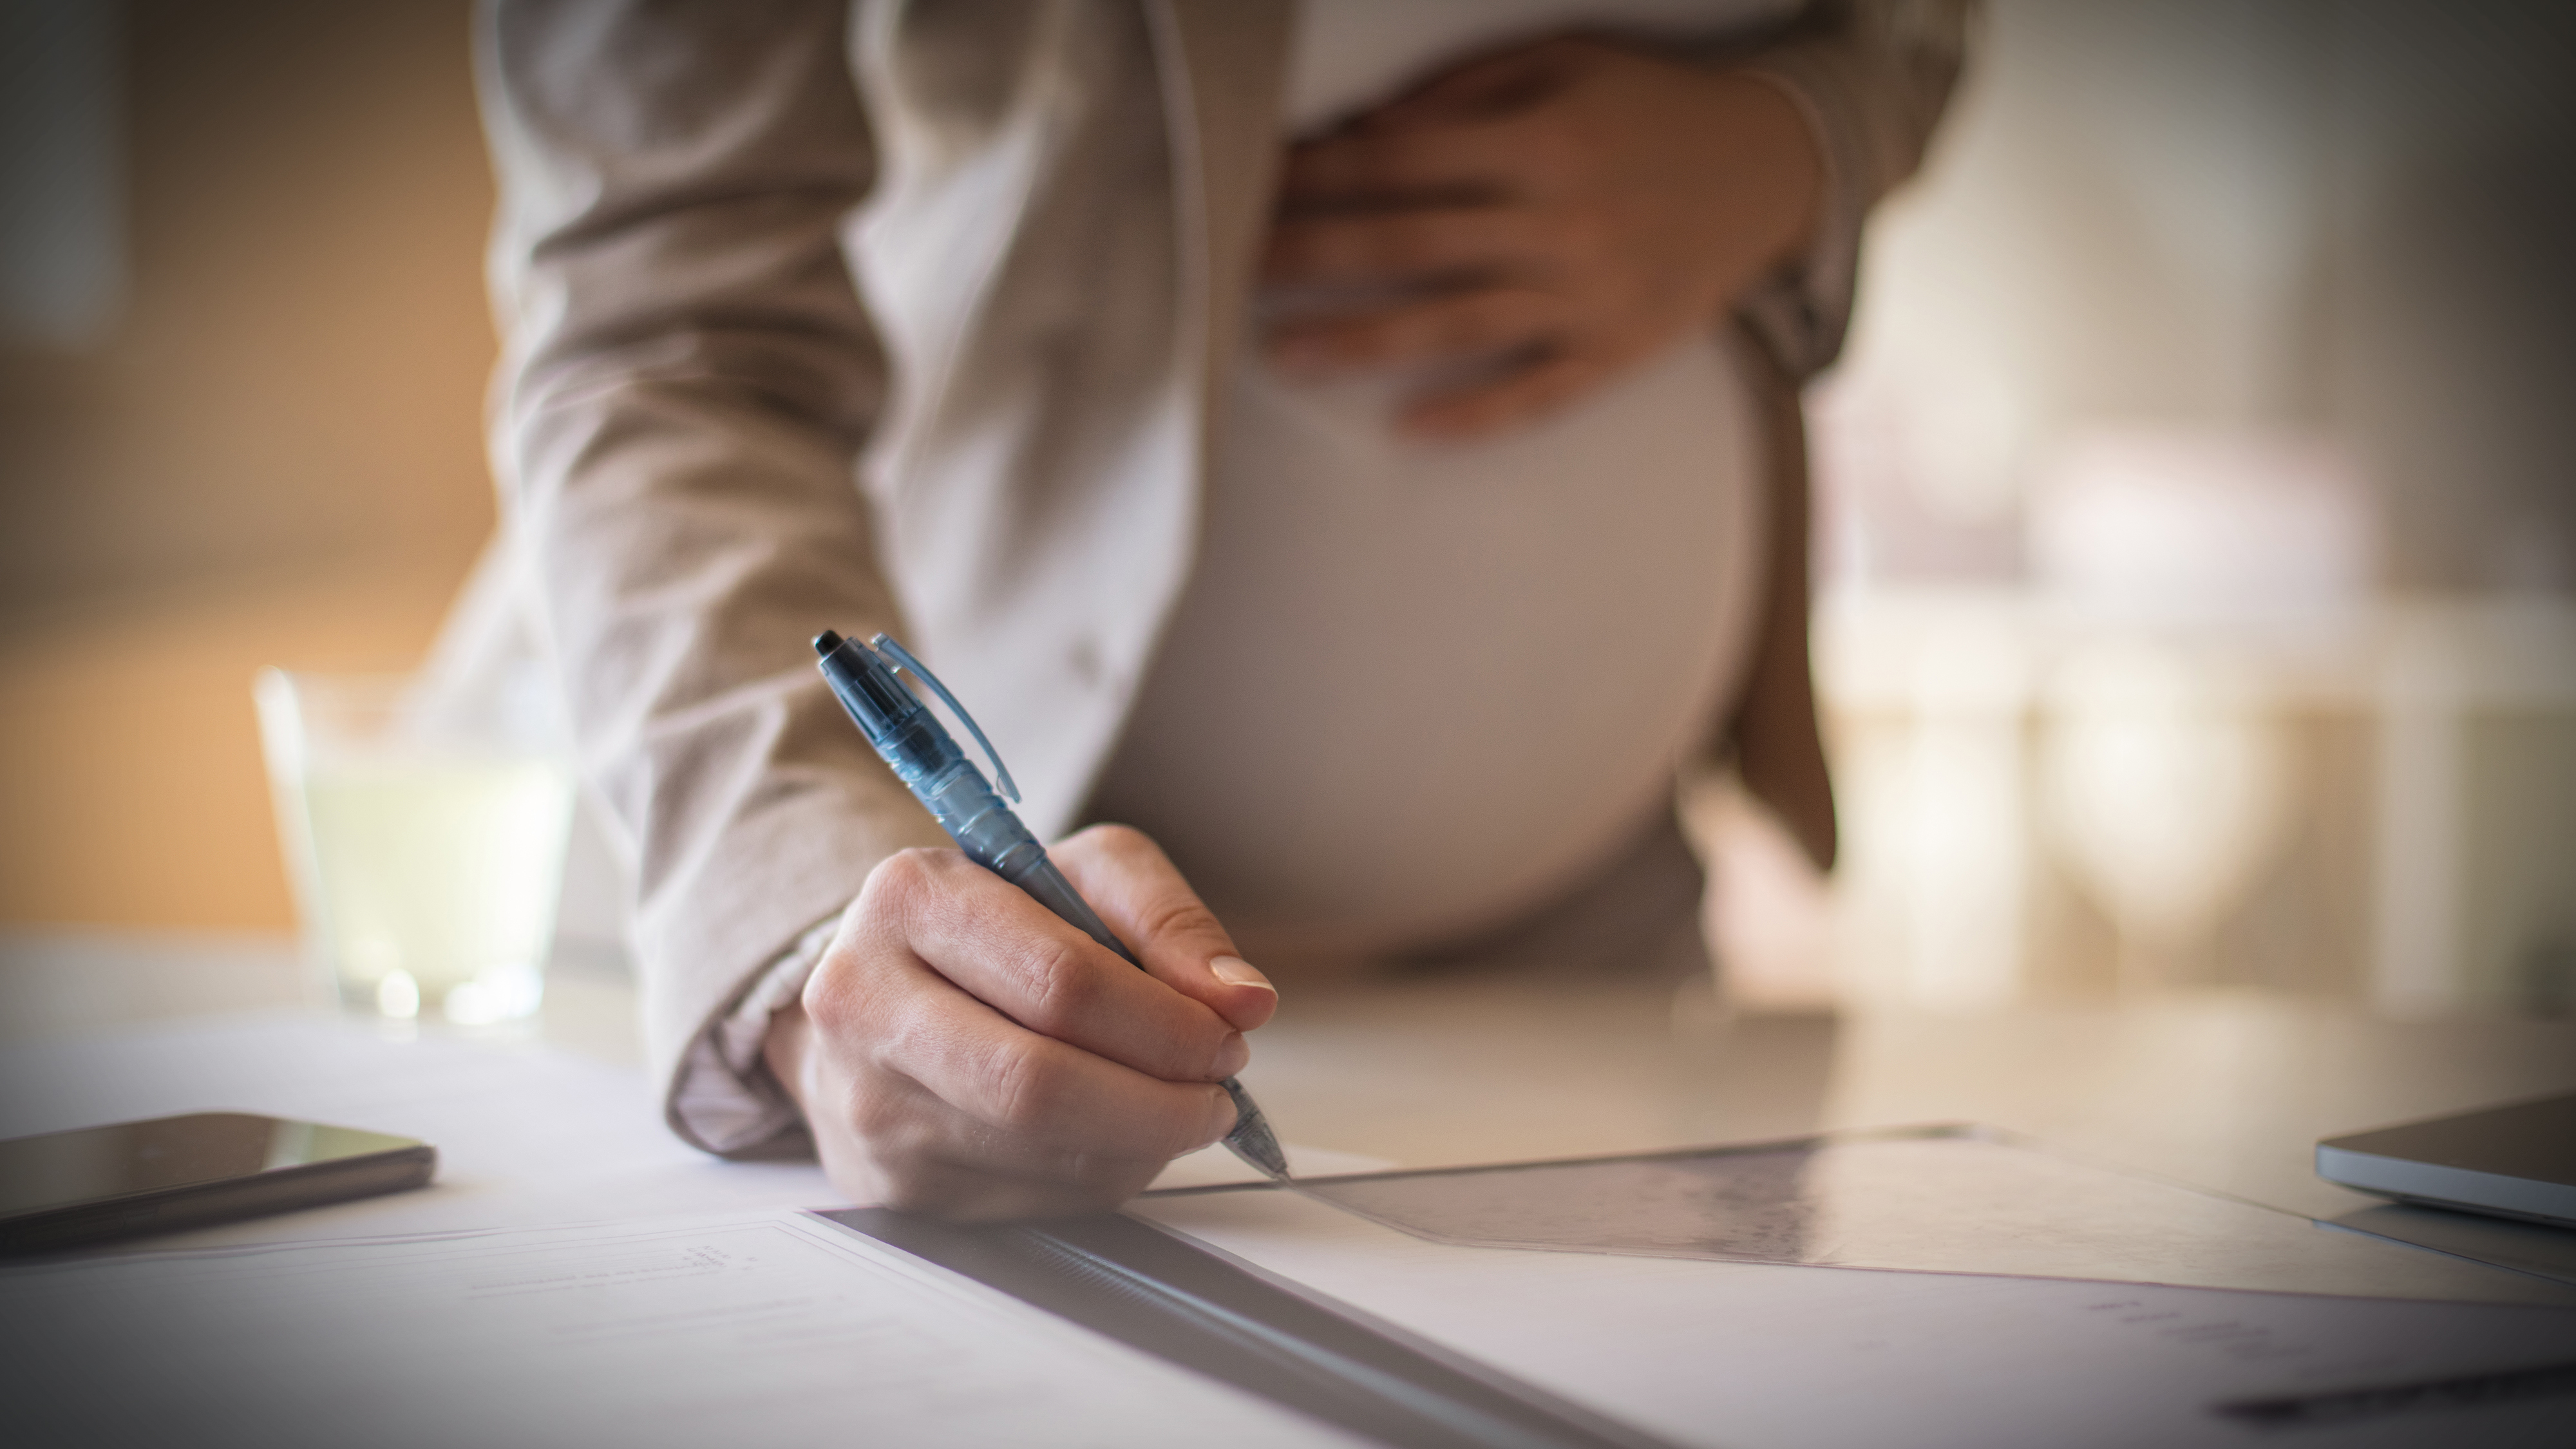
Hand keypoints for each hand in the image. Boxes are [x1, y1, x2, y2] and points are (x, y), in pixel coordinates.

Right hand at [762, 825, 1276, 1219]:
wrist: (881, 995)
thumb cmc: (994, 929)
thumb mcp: (1084, 876)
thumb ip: (1170, 919)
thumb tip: (1241, 997)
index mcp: (910, 899)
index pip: (1060, 981)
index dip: (1166, 1024)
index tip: (1225, 1036)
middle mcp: (864, 1003)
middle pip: (1039, 1085)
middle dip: (1159, 1101)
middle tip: (1216, 1093)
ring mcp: (867, 1104)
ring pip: (1037, 1153)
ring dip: (1139, 1144)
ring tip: (1172, 1108)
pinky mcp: (888, 1184)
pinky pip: (1025, 1201)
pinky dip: (1097, 1177)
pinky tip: (1110, 1136)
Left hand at [1263, 36, 1822, 437]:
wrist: (1778, 164)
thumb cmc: (1653, 105)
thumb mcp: (1567, 62)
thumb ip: (1463, 94)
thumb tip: (1365, 133)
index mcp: (1541, 139)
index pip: (1400, 161)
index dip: (1316, 174)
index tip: (1249, 185)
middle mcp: (1561, 220)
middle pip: (1409, 244)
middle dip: (1310, 256)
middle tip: (1226, 271)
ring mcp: (1590, 292)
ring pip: (1455, 324)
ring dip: (1361, 341)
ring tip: (1281, 354)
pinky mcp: (1619, 349)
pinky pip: (1536, 392)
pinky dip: (1472, 413)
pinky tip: (1405, 428)